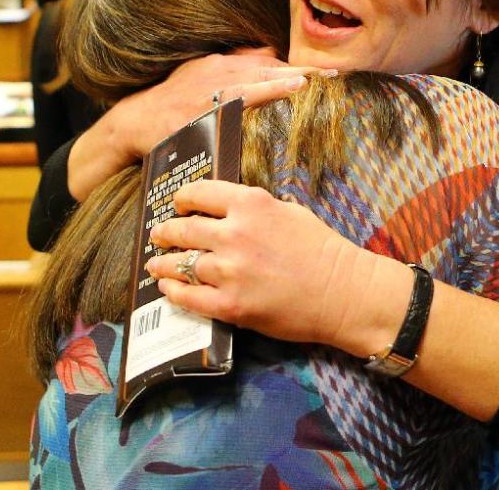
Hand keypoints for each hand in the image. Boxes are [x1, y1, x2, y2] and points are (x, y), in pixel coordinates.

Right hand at [67, 49, 329, 200]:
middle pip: (268, 69)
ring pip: (252, 83)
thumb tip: (270, 57)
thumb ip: (237, 68)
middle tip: (336, 75)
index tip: (329, 72)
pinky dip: (255, 99)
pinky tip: (274, 99)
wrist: (132, 122)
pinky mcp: (197, 113)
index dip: (299, 67)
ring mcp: (207, 92)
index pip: (269, 63)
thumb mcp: (203, 76)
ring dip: (281, 81)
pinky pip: (231, 107)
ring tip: (308, 82)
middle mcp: (218, 73)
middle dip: (302, 71)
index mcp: (223, 66)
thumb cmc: (173, 101)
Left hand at [145, 180, 412, 352]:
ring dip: (162, 264)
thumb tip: (231, 211)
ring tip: (155, 265)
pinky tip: (168, 291)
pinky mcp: (230, 305)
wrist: (343, 292)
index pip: (198, 193)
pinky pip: (188, 298)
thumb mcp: (290, 212)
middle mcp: (234, 234)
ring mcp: (229, 272)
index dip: (182, 199)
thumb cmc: (323, 250)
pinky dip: (174, 294)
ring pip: (179, 265)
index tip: (178, 205)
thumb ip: (258, 209)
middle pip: (182, 229)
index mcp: (251, 204)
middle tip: (159, 235)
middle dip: (165, 232)